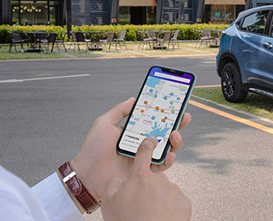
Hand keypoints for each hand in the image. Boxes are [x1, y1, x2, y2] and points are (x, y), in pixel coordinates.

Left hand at [70, 97, 191, 200]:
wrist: (87, 174)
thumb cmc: (93, 149)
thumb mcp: (104, 123)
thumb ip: (119, 110)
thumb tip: (133, 99)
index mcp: (132, 131)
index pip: (153, 119)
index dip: (164, 113)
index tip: (175, 104)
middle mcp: (140, 143)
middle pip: (164, 132)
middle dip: (177, 124)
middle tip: (184, 117)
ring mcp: (143, 157)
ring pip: (166, 148)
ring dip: (175, 141)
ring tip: (175, 134)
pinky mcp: (144, 171)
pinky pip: (161, 165)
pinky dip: (169, 160)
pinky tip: (170, 154)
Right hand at [100, 137, 191, 220]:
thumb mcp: (109, 201)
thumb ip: (114, 183)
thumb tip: (122, 178)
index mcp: (140, 176)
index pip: (144, 151)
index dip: (147, 144)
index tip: (150, 141)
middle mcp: (159, 179)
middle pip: (154, 177)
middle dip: (148, 188)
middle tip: (141, 204)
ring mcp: (173, 190)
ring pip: (165, 190)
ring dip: (159, 199)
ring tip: (150, 214)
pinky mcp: (184, 202)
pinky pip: (176, 201)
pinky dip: (170, 208)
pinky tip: (161, 218)